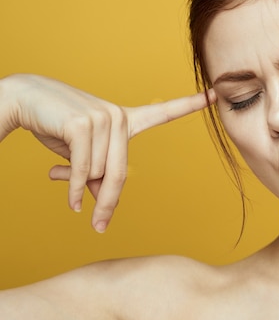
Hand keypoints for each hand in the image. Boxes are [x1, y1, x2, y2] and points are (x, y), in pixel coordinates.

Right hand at [1, 74, 213, 231]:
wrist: (23, 100)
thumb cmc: (57, 127)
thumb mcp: (84, 154)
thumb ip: (100, 174)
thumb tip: (105, 204)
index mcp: (125, 119)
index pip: (163, 112)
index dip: (190, 104)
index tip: (214, 94)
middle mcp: (119, 117)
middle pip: (120, 173)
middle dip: (108, 203)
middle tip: (98, 225)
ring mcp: (103, 118)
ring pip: (99, 173)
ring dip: (80, 189)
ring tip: (63, 181)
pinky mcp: (84, 125)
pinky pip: (84, 170)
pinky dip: (74, 189)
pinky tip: (71, 199)